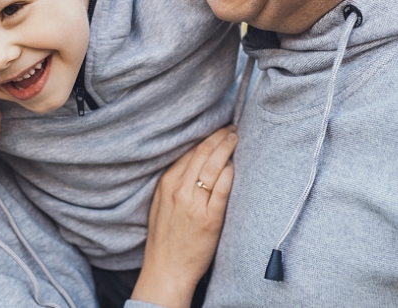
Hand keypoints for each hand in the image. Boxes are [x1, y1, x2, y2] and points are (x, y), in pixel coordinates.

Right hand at [131, 126, 237, 307]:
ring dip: (226, 148)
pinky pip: (222, 189)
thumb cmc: (165, 237)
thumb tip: (194, 160)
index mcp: (166, 184)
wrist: (166, 269)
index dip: (206, 137)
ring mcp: (194, 204)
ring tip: (236, 138)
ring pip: (213, 166)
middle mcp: (179, 190)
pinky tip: (235, 165)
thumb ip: (175, 181)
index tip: (217, 130)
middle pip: (202, 153)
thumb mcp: (161, 203)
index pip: (189, 151)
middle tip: (232, 128)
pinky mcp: (210, 219)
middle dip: (219, 137)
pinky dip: (230, 173)